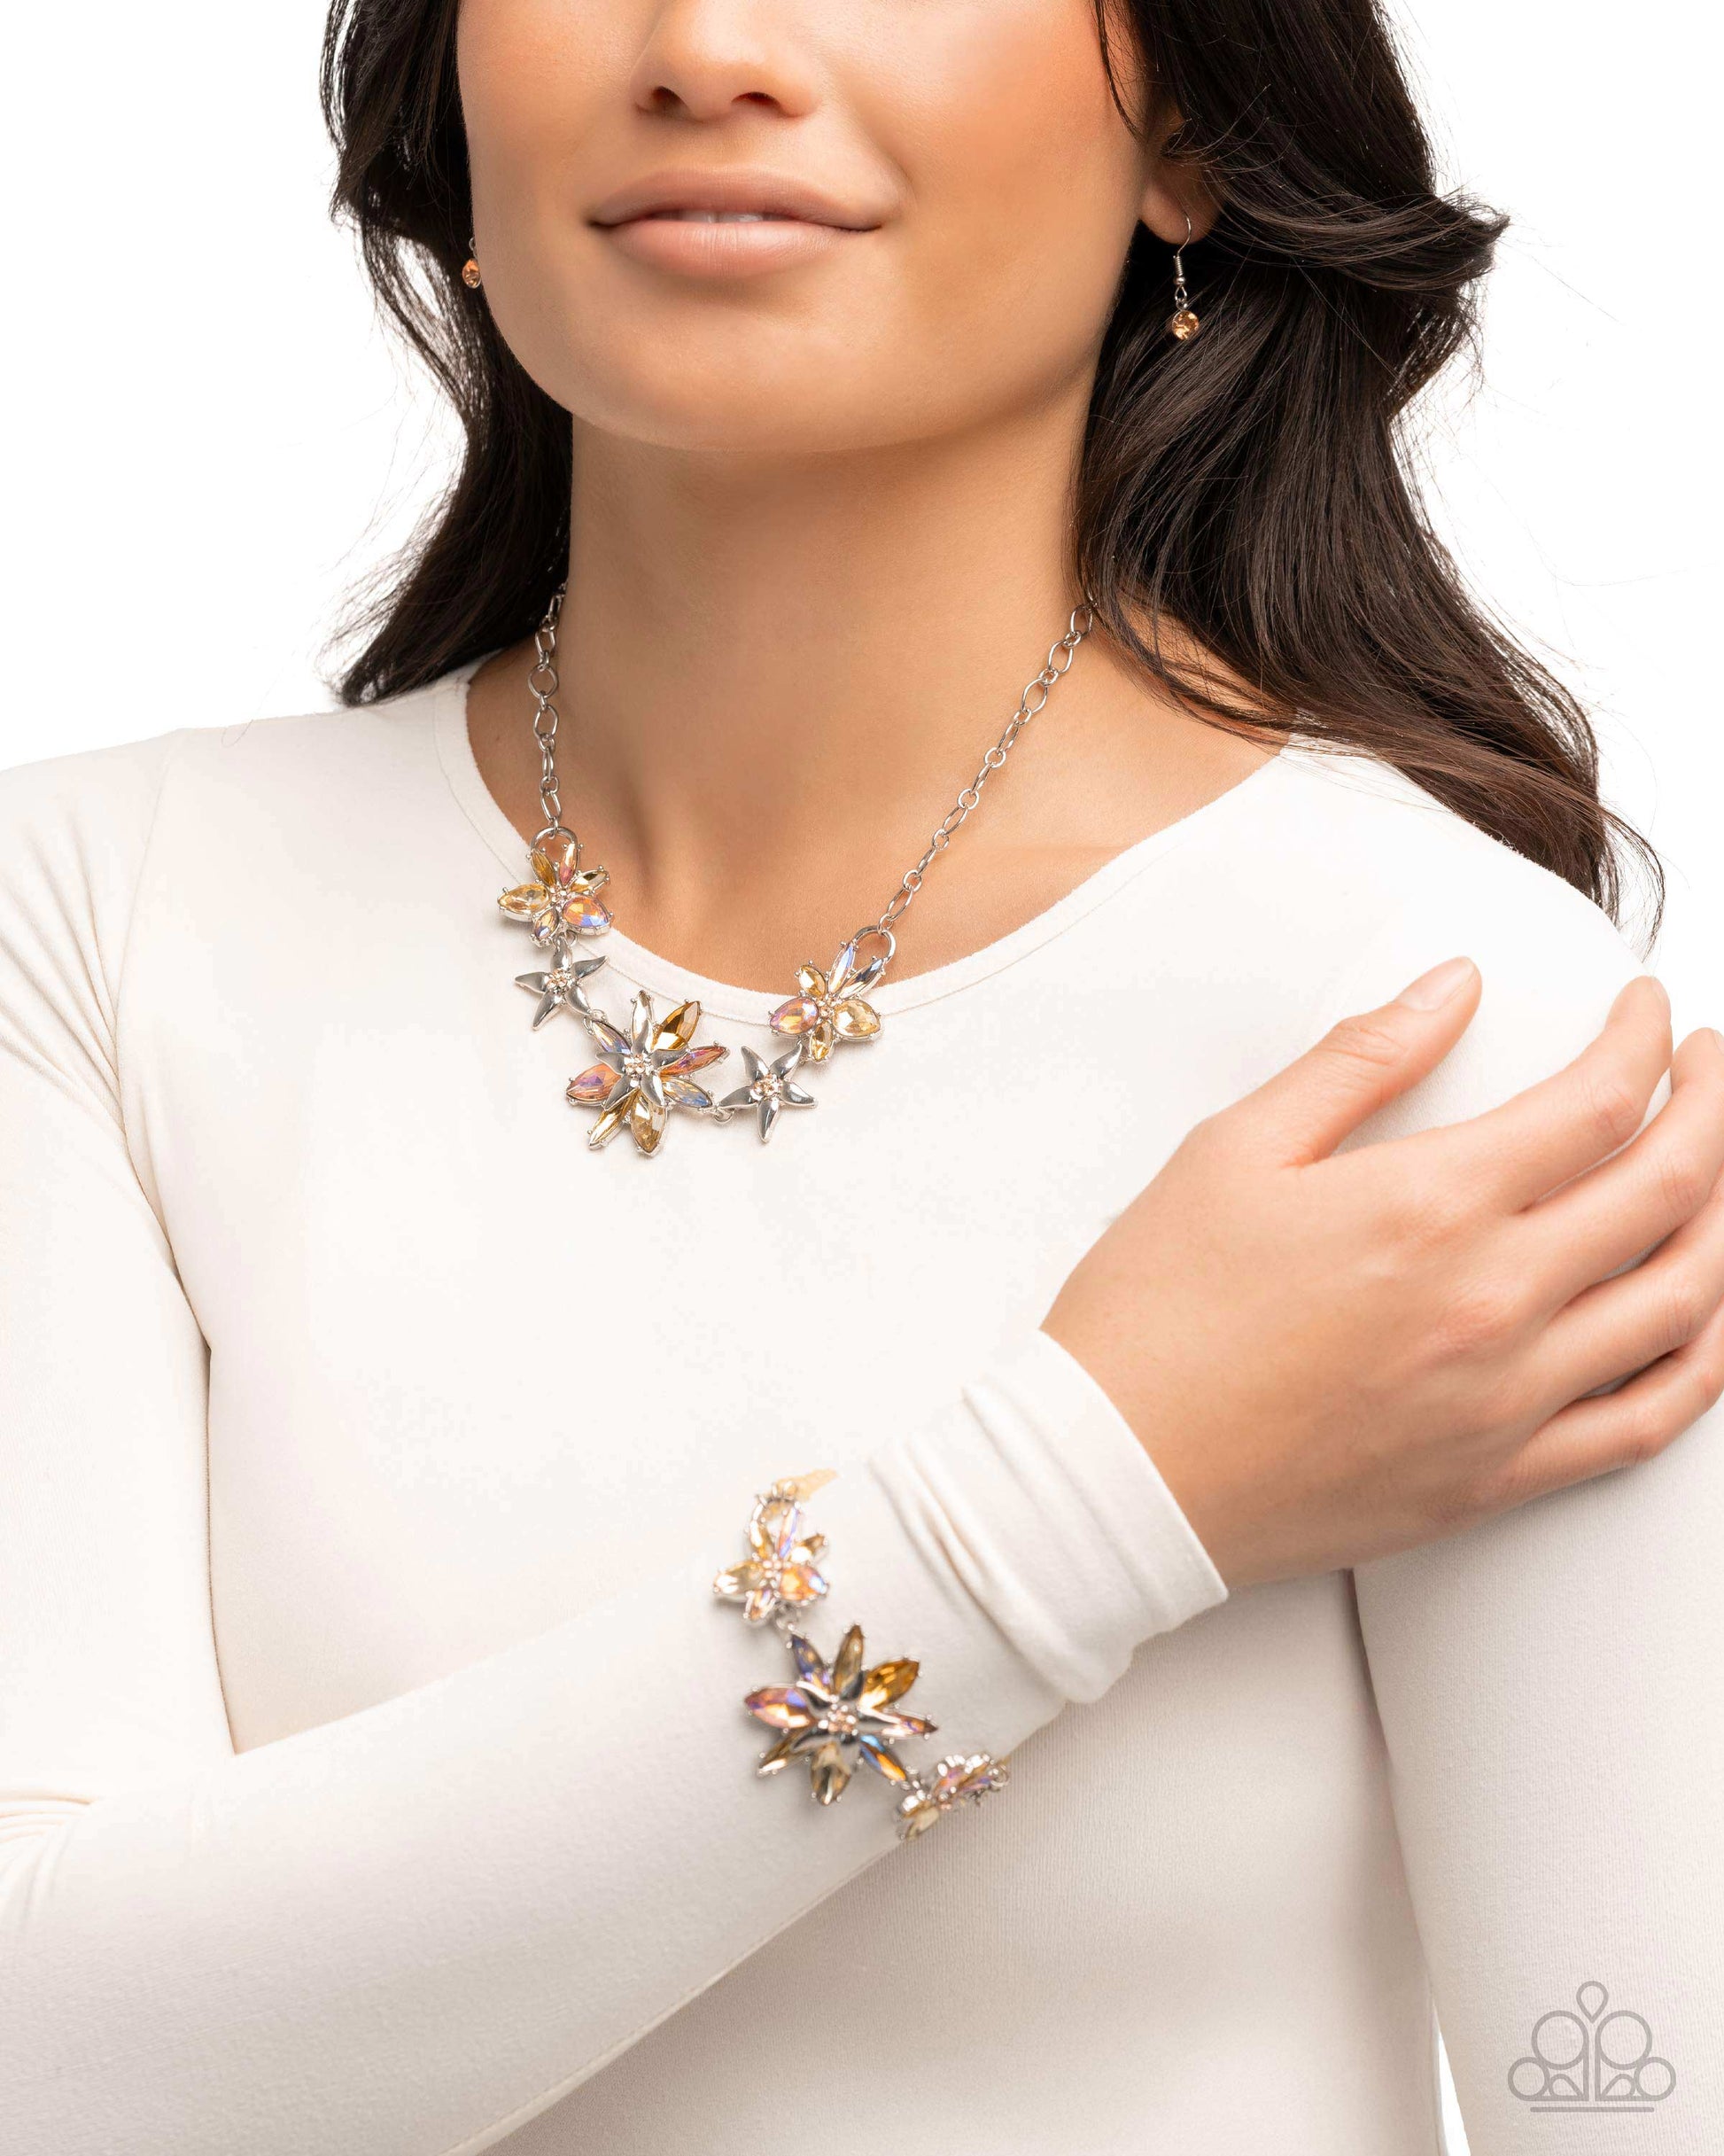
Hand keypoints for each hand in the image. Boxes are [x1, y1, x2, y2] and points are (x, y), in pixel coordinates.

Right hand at [1043, 960, 1723, 1588]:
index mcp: (1430, 1208)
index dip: (1646, 1041)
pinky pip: (1648, 1422)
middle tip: (1707, 1067)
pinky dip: (1704, 1361)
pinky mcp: (1498, 1478)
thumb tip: (1453, 987)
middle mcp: (1494, 1303)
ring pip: (1686, 1302)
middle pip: (1671, 1188)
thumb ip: (1360, 1059)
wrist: (1114, 1476)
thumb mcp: (1235, 1150)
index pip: (1600, 1102)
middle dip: (1714, 1107)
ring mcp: (1508, 1400)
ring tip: (1717, 1173)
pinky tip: (1708, 1319)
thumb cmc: (1157, 1317)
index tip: (1649, 1011)